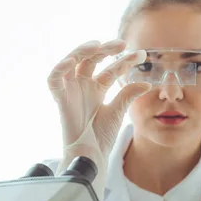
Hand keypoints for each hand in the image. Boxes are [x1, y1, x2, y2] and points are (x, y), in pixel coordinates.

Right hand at [47, 40, 150, 197]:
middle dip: (105, 49)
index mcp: (96, 89)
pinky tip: (70, 61)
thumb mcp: (118, 111)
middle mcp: (83, 87)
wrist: (91, 156)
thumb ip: (127, 94)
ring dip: (82, 51)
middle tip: (122, 44)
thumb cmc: (100, 137)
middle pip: (91, 60)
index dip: (125, 60)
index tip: (141, 54)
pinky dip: (59, 68)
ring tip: (98, 45)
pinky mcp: (61, 100)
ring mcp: (71, 92)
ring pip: (71, 62)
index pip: (111, 68)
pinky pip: (54, 80)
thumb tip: (146, 82)